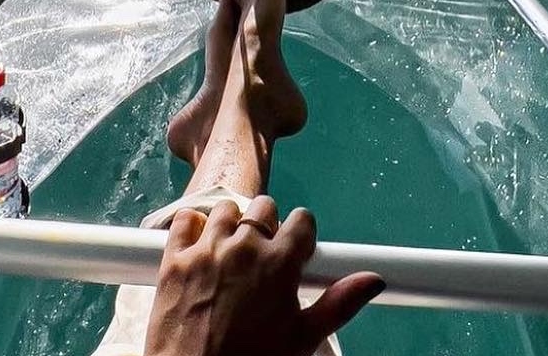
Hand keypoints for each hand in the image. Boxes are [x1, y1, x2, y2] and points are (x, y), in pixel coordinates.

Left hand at [144, 196, 383, 355]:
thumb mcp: (302, 338)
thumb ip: (340, 303)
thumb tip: (374, 280)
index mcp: (280, 263)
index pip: (302, 220)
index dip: (301, 235)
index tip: (296, 248)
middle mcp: (244, 247)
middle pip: (264, 208)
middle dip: (267, 226)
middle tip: (263, 255)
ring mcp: (206, 250)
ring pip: (226, 210)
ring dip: (231, 225)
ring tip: (231, 253)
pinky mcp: (173, 258)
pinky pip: (185, 219)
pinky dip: (192, 228)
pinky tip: (199, 247)